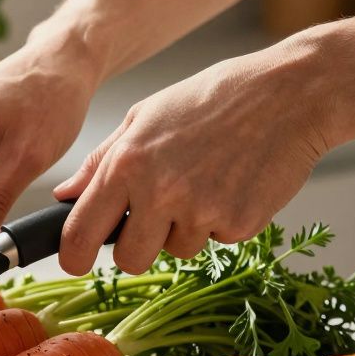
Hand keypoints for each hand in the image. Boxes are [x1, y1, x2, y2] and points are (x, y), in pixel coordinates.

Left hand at [53, 41, 337, 274]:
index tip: (76, 261)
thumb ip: (100, 162)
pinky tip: (233, 182)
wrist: (290, 94)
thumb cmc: (213, 98)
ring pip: (176, 251)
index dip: (73, 257)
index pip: (80, 233)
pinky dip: (221, 220)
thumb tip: (65, 195)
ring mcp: (201, 211)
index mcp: (127, 164)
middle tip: (156, 216)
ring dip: (184, 228)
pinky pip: (216, 240)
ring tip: (205, 180)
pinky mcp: (239, 224)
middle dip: (136, 248)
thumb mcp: (144, 116)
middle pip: (129, 260)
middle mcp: (160, 192)